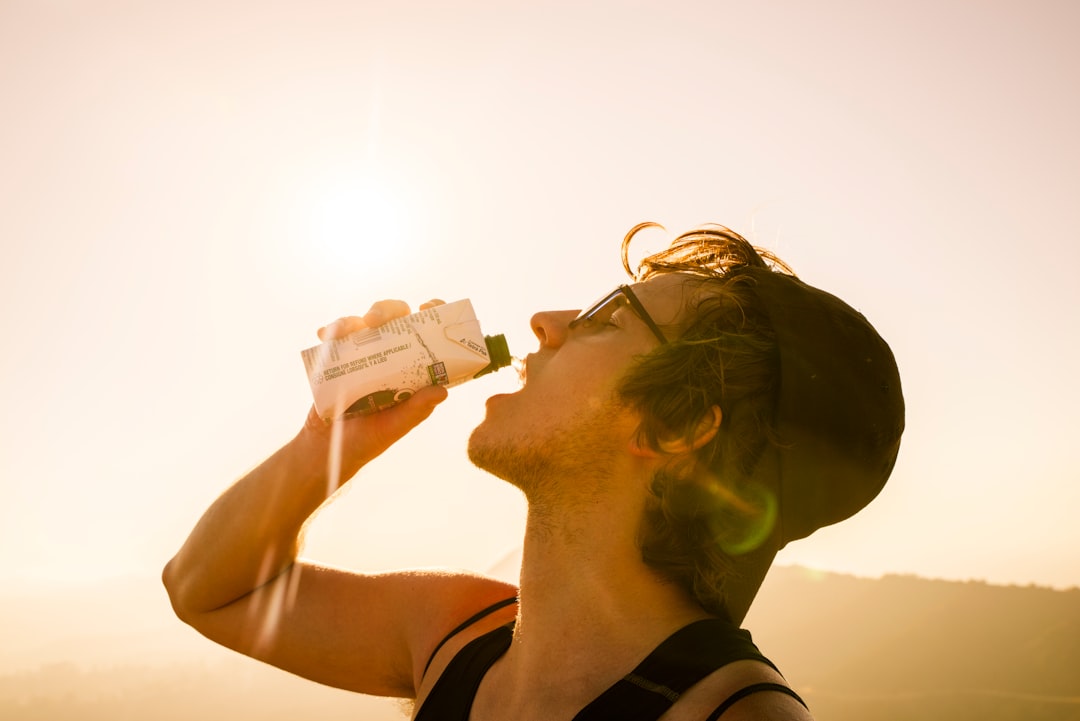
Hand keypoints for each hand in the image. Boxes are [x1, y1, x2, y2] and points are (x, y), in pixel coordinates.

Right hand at [300, 298, 449, 485]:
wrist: (326, 451)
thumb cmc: (366, 440)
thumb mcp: (394, 427)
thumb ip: (416, 410)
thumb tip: (442, 391)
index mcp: (410, 370)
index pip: (426, 335)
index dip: (432, 315)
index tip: (430, 305)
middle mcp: (389, 357)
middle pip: (394, 319)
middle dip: (389, 310)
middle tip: (378, 319)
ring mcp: (362, 355)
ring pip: (364, 322)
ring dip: (358, 318)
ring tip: (352, 327)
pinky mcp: (336, 359)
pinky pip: (335, 336)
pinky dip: (331, 330)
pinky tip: (326, 334)